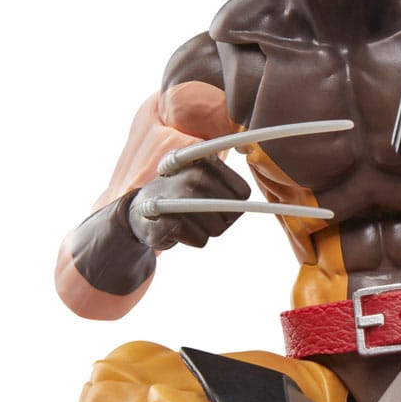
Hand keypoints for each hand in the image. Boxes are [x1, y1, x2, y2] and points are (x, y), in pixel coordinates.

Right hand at [128, 157, 251, 249]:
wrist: (140, 209)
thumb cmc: (182, 193)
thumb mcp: (205, 175)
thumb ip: (231, 183)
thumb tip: (260, 194)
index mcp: (204, 161)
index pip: (242, 193)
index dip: (234, 203)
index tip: (218, 200)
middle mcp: (192, 176)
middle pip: (232, 213)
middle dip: (221, 218)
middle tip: (200, 211)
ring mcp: (177, 200)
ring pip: (218, 228)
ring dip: (206, 228)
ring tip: (186, 216)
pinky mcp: (167, 224)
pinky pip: (201, 240)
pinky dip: (192, 238)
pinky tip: (176, 226)